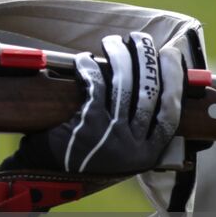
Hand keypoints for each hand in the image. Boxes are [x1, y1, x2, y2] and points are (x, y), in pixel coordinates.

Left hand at [0, 32, 184, 176]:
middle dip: (148, 60)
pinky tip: (85, 58)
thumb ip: (133, 133)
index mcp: (146, 154)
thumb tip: (149, 88)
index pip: (170, 114)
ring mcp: (112, 136)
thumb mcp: (115, 156)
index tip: (172, 57)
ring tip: (113, 42)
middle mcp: (133, 146)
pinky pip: (96, 87)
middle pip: (150, 94)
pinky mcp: (88, 124)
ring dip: (119, 58)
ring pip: (125, 87)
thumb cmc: (77, 159)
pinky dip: (91, 69)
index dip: (174, 82)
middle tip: (141, 39)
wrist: (40, 177)